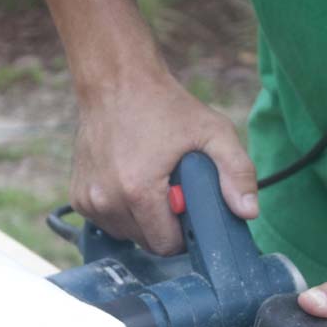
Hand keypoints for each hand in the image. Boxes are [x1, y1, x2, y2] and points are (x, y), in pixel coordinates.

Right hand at [71, 68, 257, 254]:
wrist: (115, 82)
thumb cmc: (164, 106)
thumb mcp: (213, 131)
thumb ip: (238, 172)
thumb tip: (249, 212)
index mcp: (138, 191)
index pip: (167, 245)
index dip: (185, 231)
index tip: (188, 206)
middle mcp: (107, 200)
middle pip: (147, 242)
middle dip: (164, 225)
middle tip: (172, 190)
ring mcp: (88, 200)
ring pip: (126, 235)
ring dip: (143, 220)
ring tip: (150, 183)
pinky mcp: (78, 197)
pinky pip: (108, 223)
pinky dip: (122, 211)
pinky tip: (129, 182)